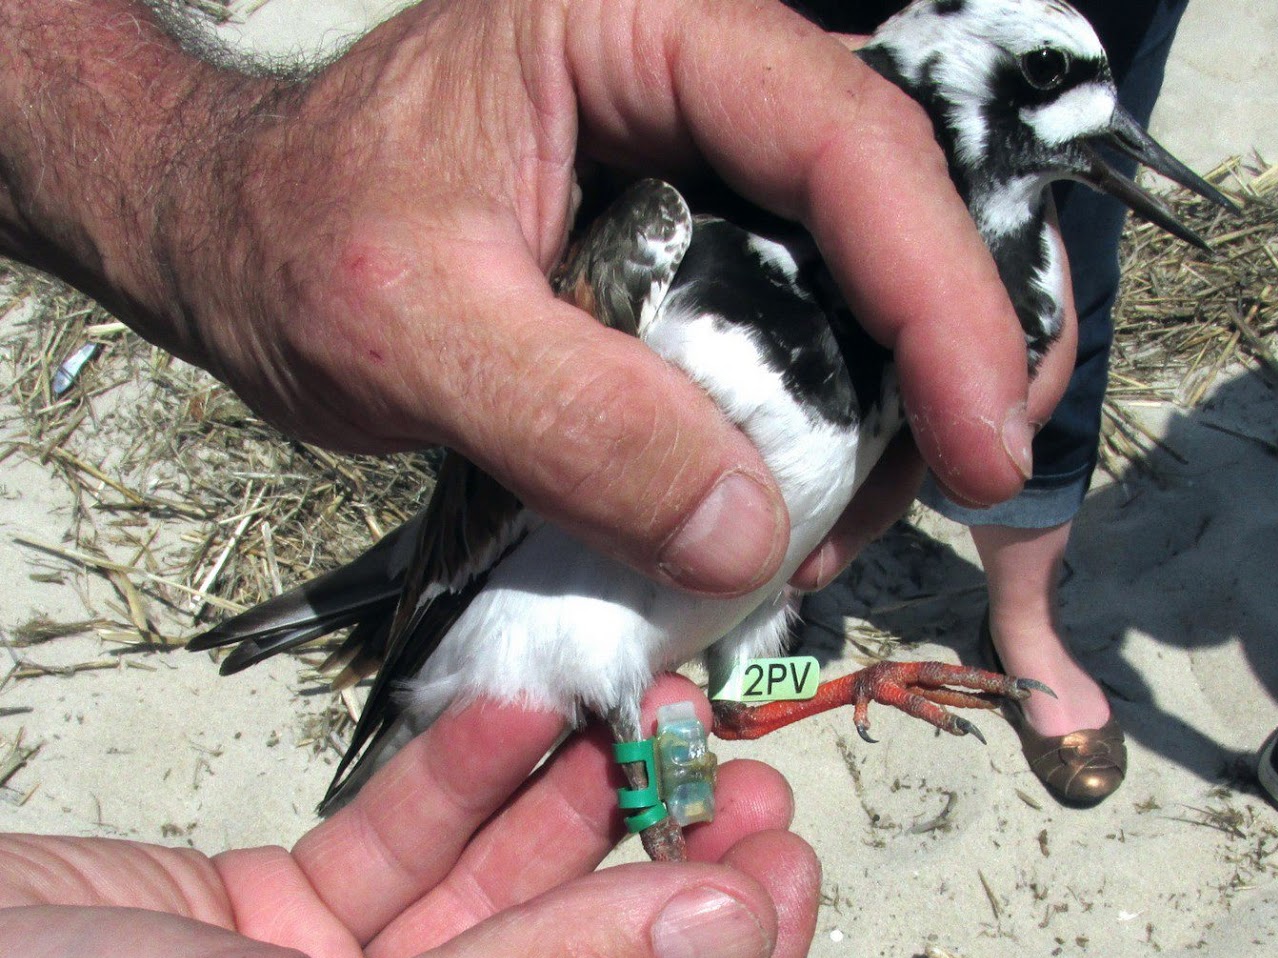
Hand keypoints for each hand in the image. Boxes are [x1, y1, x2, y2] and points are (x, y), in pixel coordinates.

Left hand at [0, 0, 1058, 596]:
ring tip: (830, 531)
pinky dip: (839, 422)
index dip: (944, 295)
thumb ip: (570, 424)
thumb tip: (750, 532)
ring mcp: (724, 161)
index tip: (985, 446)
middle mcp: (715, 74)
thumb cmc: (294, 241)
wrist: (237, 230)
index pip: (847, 141)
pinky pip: (824, 323)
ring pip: (886, 270)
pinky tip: (796, 507)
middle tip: (965, 486)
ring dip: (901, 407)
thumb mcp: (406, 331)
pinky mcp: (715, 240)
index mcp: (646, 25)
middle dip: (961, 350)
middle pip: (910, 198)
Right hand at [0, 679, 819, 957]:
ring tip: (663, 711)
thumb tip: (733, 937)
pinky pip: (398, 847)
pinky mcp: (277, 924)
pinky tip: (526, 704)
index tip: (787, 869)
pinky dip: (460, 778)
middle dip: (674, 883)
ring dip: (588, 809)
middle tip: (746, 777)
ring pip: (504, 905)